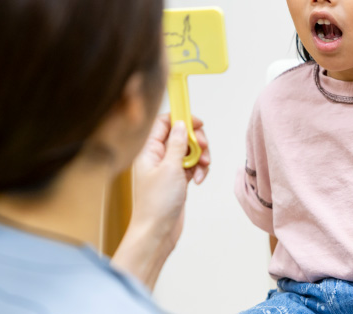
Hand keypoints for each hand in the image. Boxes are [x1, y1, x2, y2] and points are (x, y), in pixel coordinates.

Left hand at [112, 114, 209, 288]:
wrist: (157, 233)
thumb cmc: (157, 203)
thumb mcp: (170, 168)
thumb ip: (177, 144)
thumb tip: (181, 124)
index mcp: (149, 150)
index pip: (163, 123)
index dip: (181, 118)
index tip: (198, 122)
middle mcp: (157, 157)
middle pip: (180, 136)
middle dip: (196, 140)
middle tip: (203, 148)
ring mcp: (168, 169)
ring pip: (189, 152)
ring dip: (200, 157)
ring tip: (203, 168)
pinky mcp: (177, 181)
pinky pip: (192, 167)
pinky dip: (199, 170)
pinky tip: (199, 181)